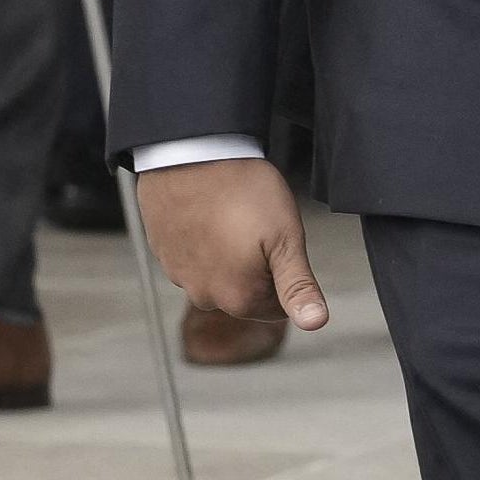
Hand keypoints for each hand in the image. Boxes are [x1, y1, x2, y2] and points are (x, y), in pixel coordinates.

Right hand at [134, 157, 329, 329]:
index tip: (280, 243)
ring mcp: (180, 277)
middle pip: (248, 294)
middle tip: (259, 226)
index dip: (286, 275)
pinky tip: (211, 215)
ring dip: (230, 256)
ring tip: (234, 216)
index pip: (277, 308)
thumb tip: (315, 323)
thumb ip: (298, 286)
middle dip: (259, 268)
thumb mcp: (286, 237)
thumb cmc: (243, 192)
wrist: (191, 156)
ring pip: (220, 276)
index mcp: (238, 299)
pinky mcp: (164, 255)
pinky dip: (206, 243)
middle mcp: (205, 297)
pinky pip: (195, 259)